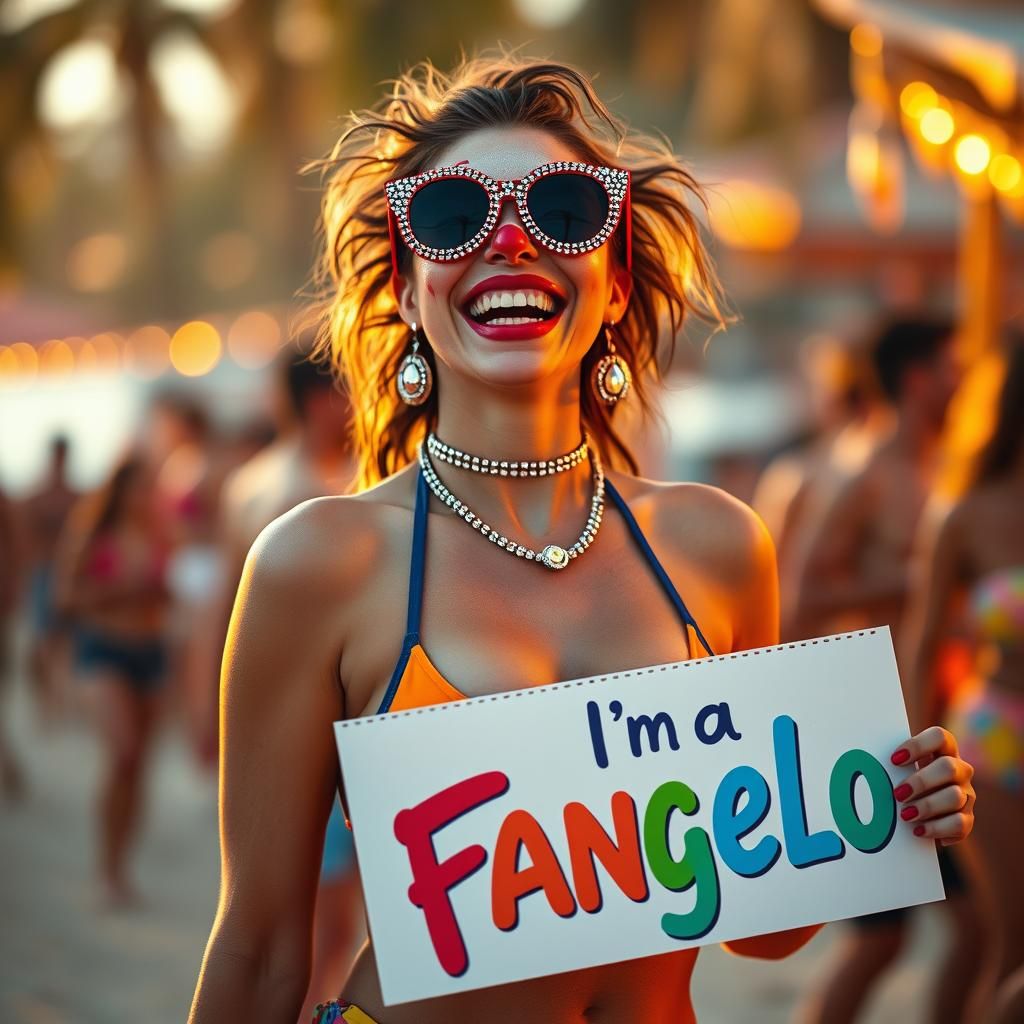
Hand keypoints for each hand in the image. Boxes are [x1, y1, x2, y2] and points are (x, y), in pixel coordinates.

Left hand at [890, 726, 974, 845]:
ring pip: (955, 796)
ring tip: (904, 815)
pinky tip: (918, 830)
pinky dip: (938, 828)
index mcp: (943, 750)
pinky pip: (960, 824)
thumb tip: (846, 751)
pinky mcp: (967, 819)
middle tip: (897, 794)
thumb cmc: (904, 780)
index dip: (918, 745)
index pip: (939, 736)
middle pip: (949, 767)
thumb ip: (883, 760)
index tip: (893, 760)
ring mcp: (967, 794)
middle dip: (921, 781)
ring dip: (927, 806)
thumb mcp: (898, 768)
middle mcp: (960, 769)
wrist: (924, 812)